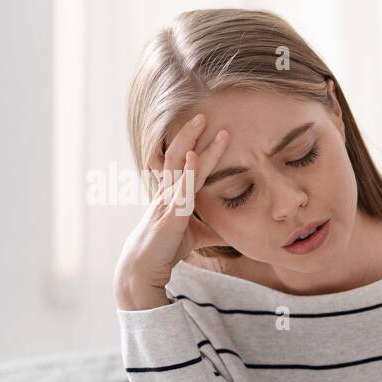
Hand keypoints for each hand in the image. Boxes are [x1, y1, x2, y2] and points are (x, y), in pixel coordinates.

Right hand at [114, 113, 230, 308]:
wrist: (145, 268)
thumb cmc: (168, 247)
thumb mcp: (197, 235)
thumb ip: (215, 227)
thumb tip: (237, 228)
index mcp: (173, 192)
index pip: (185, 162)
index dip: (197, 145)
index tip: (210, 129)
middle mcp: (168, 191)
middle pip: (178, 155)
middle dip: (190, 133)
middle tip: (204, 114)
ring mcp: (167, 200)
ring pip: (179, 164)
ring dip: (191, 142)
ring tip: (201, 123)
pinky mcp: (170, 214)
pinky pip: (180, 188)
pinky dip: (189, 171)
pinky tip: (196, 156)